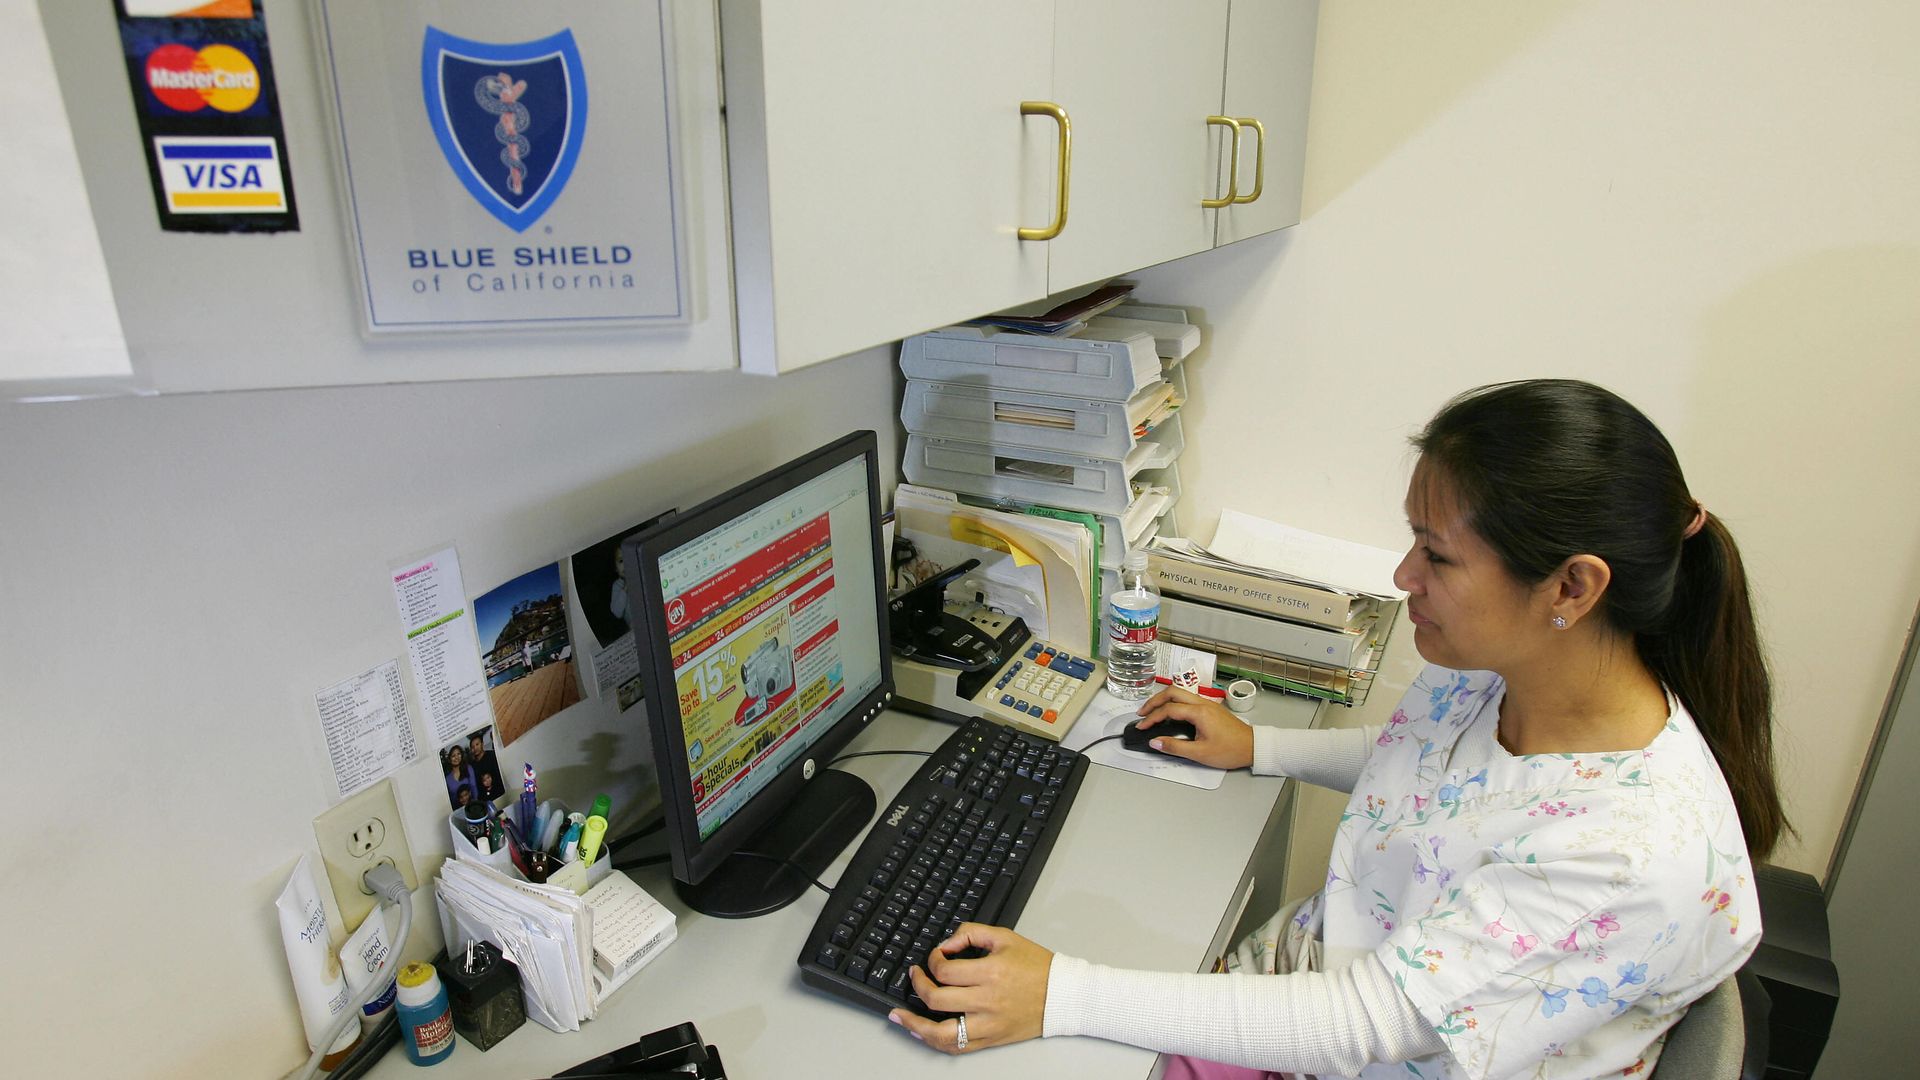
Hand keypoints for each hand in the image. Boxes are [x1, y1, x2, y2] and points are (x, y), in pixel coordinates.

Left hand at [888, 923, 1050, 1053]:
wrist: (1062, 994)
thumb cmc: (1037, 966)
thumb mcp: (1005, 937)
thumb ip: (972, 932)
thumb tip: (947, 943)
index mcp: (990, 972)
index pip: (945, 969)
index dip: (932, 960)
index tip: (935, 957)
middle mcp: (987, 1000)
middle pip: (937, 999)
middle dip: (918, 985)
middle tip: (914, 977)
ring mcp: (988, 1024)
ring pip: (941, 1032)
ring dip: (915, 1024)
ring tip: (899, 1016)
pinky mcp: (991, 1038)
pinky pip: (957, 1047)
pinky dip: (935, 1042)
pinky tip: (922, 1033)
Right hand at [1133, 686, 1253, 769]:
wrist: (1253, 747)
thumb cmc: (1231, 750)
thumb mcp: (1200, 753)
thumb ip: (1175, 747)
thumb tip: (1155, 742)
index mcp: (1199, 712)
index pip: (1168, 709)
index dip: (1152, 718)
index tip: (1142, 727)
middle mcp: (1202, 703)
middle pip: (1172, 692)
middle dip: (1154, 701)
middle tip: (1142, 713)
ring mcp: (1207, 704)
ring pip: (1180, 693)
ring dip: (1164, 699)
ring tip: (1152, 711)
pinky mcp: (1210, 708)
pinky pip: (1187, 699)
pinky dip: (1174, 703)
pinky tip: (1170, 713)